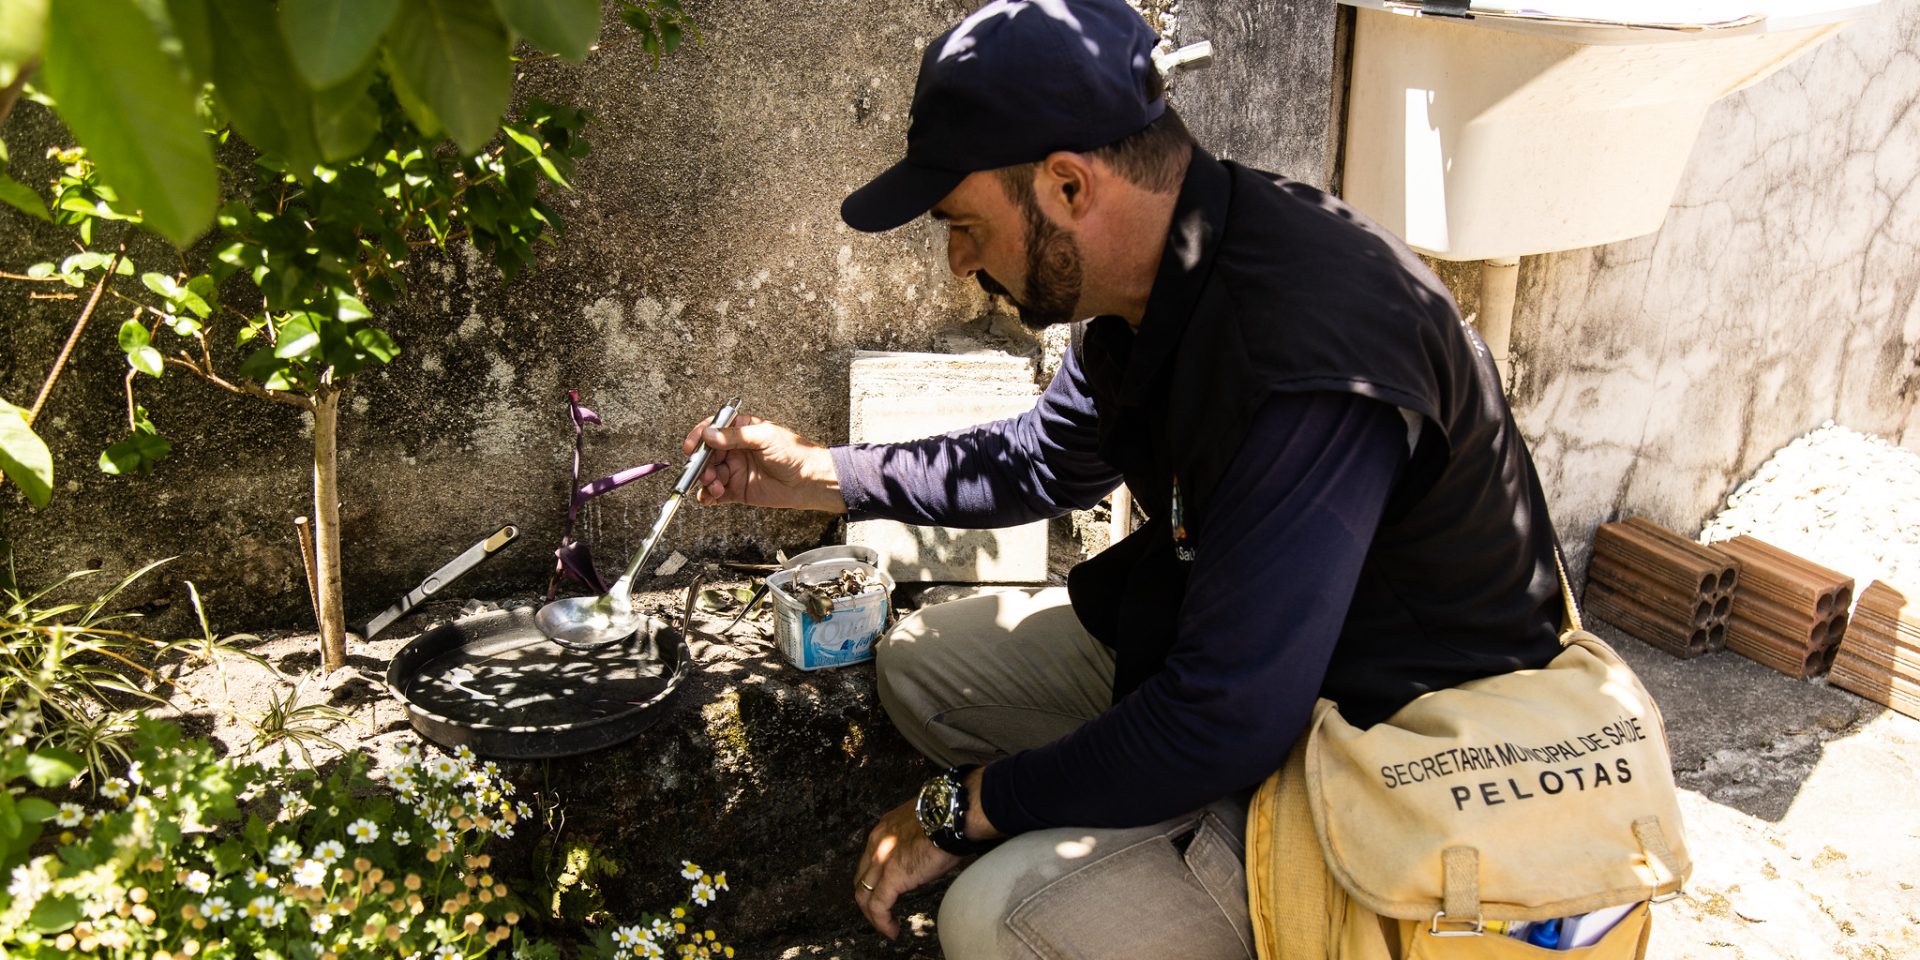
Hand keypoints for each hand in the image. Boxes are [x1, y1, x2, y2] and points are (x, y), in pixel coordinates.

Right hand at [681, 413, 844, 512]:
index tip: (691, 446)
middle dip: (701, 464)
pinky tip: (710, 498)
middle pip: (707, 455)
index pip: (713, 430)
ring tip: (715, 485)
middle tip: (705, 471)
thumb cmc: (794, 453)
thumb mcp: (765, 437)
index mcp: (741, 430)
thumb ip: (735, 436)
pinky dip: (708, 496)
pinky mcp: (737, 490)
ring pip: (709, 475)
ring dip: (706, 480)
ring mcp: (735, 470)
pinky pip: (716, 494)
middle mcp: (735, 450)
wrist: (810, 481)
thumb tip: (710, 434)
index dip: (699, 437)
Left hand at [853, 798, 961, 939]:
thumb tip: (923, 856)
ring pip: (864, 895)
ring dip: (872, 915)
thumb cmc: (947, 817)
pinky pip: (879, 905)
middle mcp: (877, 844)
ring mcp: (882, 860)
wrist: (953, 814)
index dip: (873, 880)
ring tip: (887, 927)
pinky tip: (892, 930)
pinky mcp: (892, 876)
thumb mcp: (921, 826)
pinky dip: (882, 922)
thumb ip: (913, 840)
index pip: (868, 861)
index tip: (885, 892)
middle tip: (882, 913)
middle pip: (861, 879)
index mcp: (884, 830)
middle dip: (868, 899)